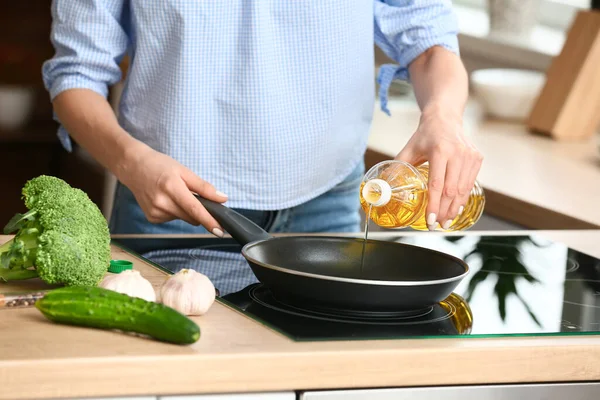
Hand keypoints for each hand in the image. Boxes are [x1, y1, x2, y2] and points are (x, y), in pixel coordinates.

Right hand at [114, 143, 227, 235]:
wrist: (133, 167)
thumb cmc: (160, 166)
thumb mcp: (184, 171)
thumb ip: (204, 187)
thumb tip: (223, 199)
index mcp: (172, 188)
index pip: (194, 209)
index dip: (209, 221)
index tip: (220, 231)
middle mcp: (162, 203)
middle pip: (192, 217)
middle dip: (199, 211)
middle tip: (194, 195)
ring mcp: (155, 213)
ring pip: (184, 219)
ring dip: (186, 210)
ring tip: (174, 193)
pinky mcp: (152, 218)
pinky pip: (173, 218)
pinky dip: (175, 211)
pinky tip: (166, 199)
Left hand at [395, 107, 482, 230]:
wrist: (445, 118)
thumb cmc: (424, 135)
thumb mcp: (409, 149)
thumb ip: (398, 167)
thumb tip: (384, 188)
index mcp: (439, 150)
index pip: (437, 184)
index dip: (434, 205)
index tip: (430, 221)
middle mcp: (457, 153)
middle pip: (451, 191)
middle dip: (444, 212)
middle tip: (437, 226)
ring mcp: (470, 156)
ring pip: (463, 190)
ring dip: (454, 208)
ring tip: (446, 221)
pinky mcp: (477, 159)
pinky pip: (470, 183)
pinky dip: (463, 198)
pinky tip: (456, 208)